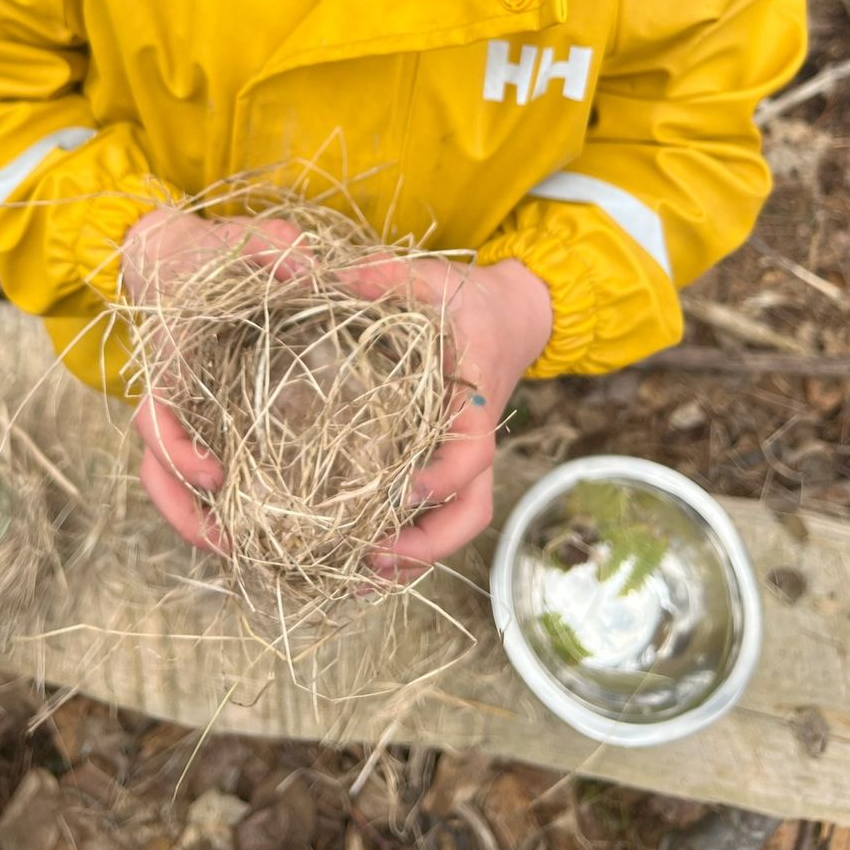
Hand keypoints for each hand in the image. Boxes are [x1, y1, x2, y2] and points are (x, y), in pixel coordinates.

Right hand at [123, 206, 306, 553]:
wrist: (181, 257)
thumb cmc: (209, 249)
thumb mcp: (241, 240)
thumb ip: (271, 249)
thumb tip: (308, 268)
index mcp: (170, 362)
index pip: (155, 419)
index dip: (176, 453)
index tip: (214, 474)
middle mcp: (174, 398)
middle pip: (159, 470)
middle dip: (186, 515)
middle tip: (231, 545)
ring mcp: (191, 416)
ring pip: (181, 483)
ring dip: (207, 523)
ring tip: (253, 554)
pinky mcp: (214, 424)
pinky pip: (214, 472)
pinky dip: (232, 504)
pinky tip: (274, 525)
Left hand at [341, 256, 552, 580]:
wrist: (514, 313)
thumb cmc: (468, 297)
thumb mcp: (430, 277)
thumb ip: (384, 274)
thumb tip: (336, 275)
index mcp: (474, 397)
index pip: (470, 453)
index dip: (439, 479)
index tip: (400, 492)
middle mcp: (475, 437)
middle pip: (471, 510)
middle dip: (427, 545)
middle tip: (371, 558)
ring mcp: (465, 456)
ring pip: (458, 522)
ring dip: (415, 556)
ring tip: (358, 574)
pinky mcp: (449, 463)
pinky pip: (439, 513)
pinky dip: (409, 543)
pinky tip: (363, 561)